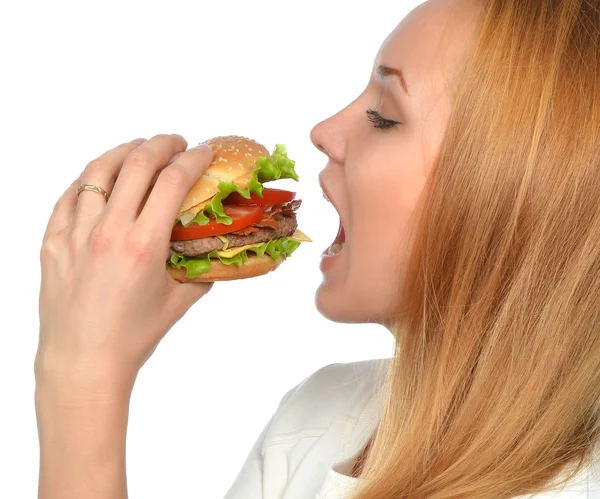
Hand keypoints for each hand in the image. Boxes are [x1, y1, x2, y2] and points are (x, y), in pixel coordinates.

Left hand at [37, 134, 213, 387]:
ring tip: (138, 149)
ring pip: (98, 171)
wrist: (83, 361)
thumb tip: (213, 251)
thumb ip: (201, 271)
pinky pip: (68, 197)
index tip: (204, 152)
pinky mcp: (53, 242)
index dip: (193, 159)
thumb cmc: (132, 337)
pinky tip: (101, 178)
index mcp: (144, 245)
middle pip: (137, 164)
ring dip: (123, 151)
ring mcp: (76, 234)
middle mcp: (109, 231)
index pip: (173, 182)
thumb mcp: (179, 302)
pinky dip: (88, 180)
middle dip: (162, 144)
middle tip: (176, 142)